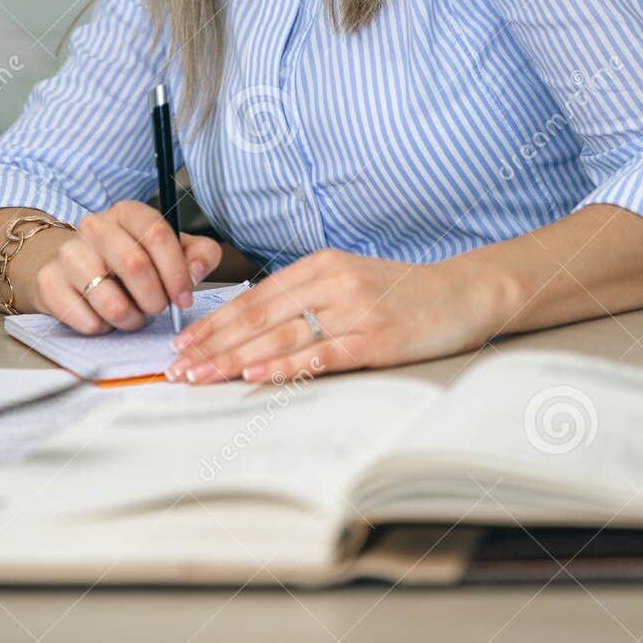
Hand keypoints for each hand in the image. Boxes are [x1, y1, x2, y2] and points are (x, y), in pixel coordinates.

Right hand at [32, 201, 222, 333]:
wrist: (78, 269)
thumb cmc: (135, 259)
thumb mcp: (175, 251)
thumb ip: (199, 255)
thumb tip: (195, 271)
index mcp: (128, 212)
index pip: (156, 234)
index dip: (176, 272)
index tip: (184, 298)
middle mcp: (95, 226)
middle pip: (133, 265)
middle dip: (154, 298)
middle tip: (158, 309)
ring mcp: (68, 253)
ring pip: (107, 298)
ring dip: (129, 318)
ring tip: (134, 317)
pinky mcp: (49, 282)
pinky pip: (83, 318)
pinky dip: (102, 327)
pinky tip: (105, 319)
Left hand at [165, 248, 497, 384]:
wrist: (466, 293)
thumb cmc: (406, 293)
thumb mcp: (351, 281)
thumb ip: (310, 296)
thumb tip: (257, 326)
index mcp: (322, 266)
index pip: (255, 297)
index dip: (214, 321)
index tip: (182, 343)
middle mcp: (332, 283)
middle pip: (259, 317)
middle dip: (212, 344)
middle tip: (176, 368)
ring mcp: (354, 310)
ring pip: (280, 336)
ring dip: (234, 359)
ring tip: (201, 376)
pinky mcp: (375, 338)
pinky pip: (321, 353)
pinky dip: (284, 365)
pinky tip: (255, 374)